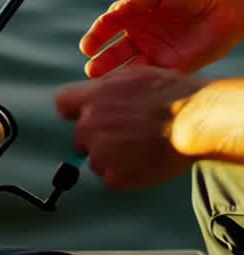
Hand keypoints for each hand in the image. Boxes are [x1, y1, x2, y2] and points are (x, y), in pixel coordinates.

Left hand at [55, 65, 203, 188]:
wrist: (193, 120)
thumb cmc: (172, 94)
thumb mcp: (135, 75)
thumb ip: (109, 87)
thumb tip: (99, 93)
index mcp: (93, 97)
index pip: (63, 104)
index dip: (75, 112)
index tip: (87, 116)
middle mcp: (90, 124)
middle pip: (80, 137)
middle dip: (97, 138)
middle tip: (126, 136)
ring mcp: (101, 152)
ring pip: (95, 161)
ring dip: (111, 159)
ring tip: (140, 150)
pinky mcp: (115, 176)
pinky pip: (111, 179)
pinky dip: (125, 176)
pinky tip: (144, 163)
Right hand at [80, 0, 243, 77]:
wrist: (226, 7)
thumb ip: (136, 2)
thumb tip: (111, 13)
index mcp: (133, 16)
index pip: (107, 28)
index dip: (96, 37)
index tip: (87, 46)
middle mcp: (141, 37)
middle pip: (115, 53)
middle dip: (102, 62)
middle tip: (92, 71)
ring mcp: (156, 54)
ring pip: (131, 68)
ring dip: (117, 77)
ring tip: (106, 85)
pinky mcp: (174, 68)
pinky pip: (153, 77)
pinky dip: (141, 83)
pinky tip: (132, 88)